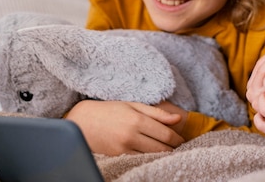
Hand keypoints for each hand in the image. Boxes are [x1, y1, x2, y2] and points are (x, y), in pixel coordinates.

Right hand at [65, 100, 185, 155]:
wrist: (82, 121)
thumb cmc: (110, 110)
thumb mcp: (134, 106)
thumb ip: (157, 113)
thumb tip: (178, 119)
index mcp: (137, 120)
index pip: (166, 134)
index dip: (177, 139)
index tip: (182, 140)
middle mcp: (131, 135)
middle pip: (161, 147)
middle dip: (173, 148)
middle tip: (178, 147)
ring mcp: (124, 147)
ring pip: (152, 155)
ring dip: (163, 154)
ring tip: (168, 150)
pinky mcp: (118, 156)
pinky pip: (139, 159)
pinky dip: (149, 158)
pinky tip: (152, 154)